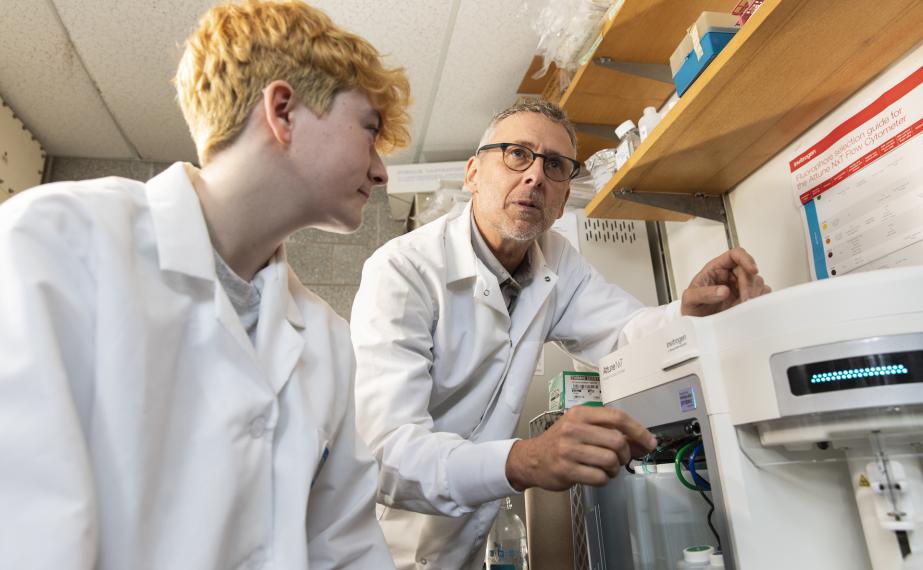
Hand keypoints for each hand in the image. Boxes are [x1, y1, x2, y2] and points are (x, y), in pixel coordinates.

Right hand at [505, 406, 656, 491]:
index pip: (617, 417)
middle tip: (621, 459)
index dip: (638, 430)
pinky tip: (596, 476)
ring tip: (606, 469)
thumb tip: (643, 442)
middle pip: (617, 441)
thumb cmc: (560, 442)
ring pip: (610, 460)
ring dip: (614, 469)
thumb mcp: (581, 427)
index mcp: (580, 413)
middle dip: (625, 454)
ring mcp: (568, 449)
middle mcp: (574, 428)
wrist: (531, 458)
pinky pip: (599, 477)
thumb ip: (609, 431)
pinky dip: (604, 480)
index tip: (649, 442)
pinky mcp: (566, 469)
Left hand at [681, 247, 770, 316]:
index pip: (735, 255)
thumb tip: (723, 291)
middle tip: (745, 299)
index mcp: (716, 268)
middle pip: (748, 271)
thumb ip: (703, 294)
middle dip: (749, 284)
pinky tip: (749, 308)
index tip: (752, 270)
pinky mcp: (746, 299)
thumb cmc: (692, 307)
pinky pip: (761, 294)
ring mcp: (739, 287)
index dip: (746, 259)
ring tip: (743, 305)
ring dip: (754, 293)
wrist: (696, 325)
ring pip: (756, 282)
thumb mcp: (690, 299)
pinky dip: (758, 301)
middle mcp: (730, 275)